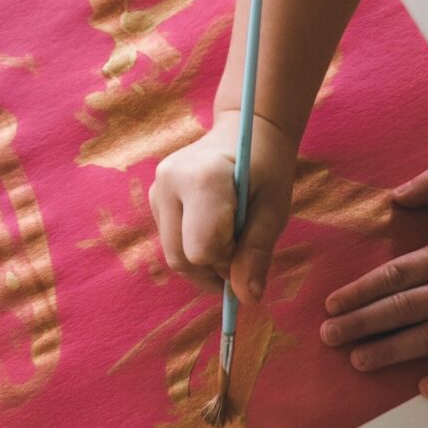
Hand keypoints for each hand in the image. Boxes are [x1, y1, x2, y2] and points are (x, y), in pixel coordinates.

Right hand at [149, 111, 297, 301]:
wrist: (246, 128)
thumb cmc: (267, 167)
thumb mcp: (274, 209)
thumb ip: (257, 253)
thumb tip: (246, 299)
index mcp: (202, 179)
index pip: (202, 251)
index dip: (228, 262)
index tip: (249, 245)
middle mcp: (168, 183)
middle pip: (181, 259)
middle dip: (214, 269)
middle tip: (243, 254)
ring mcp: (156, 190)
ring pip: (173, 255)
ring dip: (204, 262)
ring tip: (232, 239)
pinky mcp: (154, 198)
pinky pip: (171, 242)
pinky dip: (194, 249)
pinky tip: (215, 230)